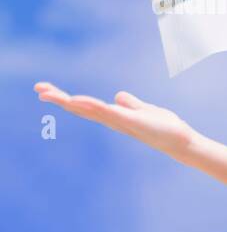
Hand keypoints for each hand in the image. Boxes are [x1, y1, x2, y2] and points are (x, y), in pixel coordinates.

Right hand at [34, 81, 196, 158]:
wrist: (182, 141)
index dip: (65, 98)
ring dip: (71, 101)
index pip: (85, 105)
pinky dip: (95, 106)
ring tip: (50, 93)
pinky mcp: (133, 122)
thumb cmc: (164, 128)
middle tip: (38, 89)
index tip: (44, 89)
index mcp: (114, 116)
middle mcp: (114, 121)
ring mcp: (122, 122)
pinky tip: (80, 100)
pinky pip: (110, 113)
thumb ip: (130, 103)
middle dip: (60, 99)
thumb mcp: (144, 110)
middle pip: (82, 108)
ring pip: (92, 110)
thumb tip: (118, 96)